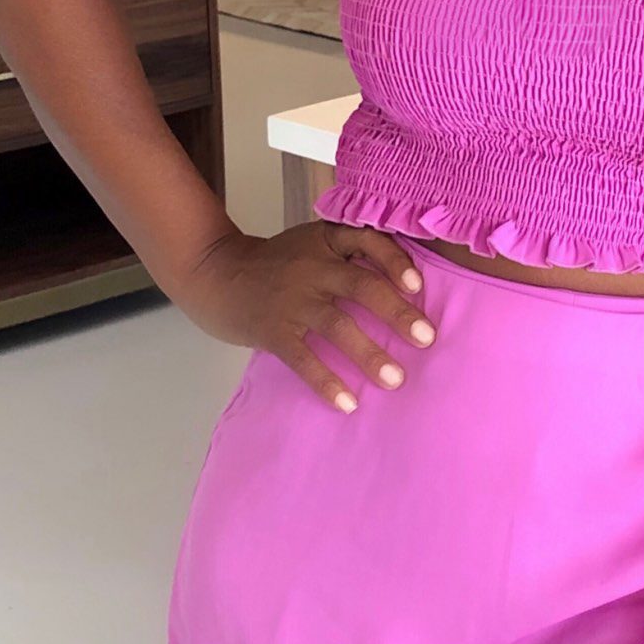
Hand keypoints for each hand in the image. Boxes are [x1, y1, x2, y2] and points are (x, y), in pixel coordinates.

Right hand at [180, 221, 435, 413]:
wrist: (217, 274)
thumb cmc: (278, 264)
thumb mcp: (313, 243)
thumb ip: (350, 256)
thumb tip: (408, 290)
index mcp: (326, 240)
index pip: (367, 241)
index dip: (394, 261)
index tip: (417, 285)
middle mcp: (312, 266)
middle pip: (361, 286)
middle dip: (396, 313)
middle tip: (426, 338)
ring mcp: (292, 299)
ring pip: (337, 325)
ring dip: (369, 354)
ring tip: (395, 380)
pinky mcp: (272, 330)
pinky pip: (303, 358)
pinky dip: (326, 381)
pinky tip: (348, 403)